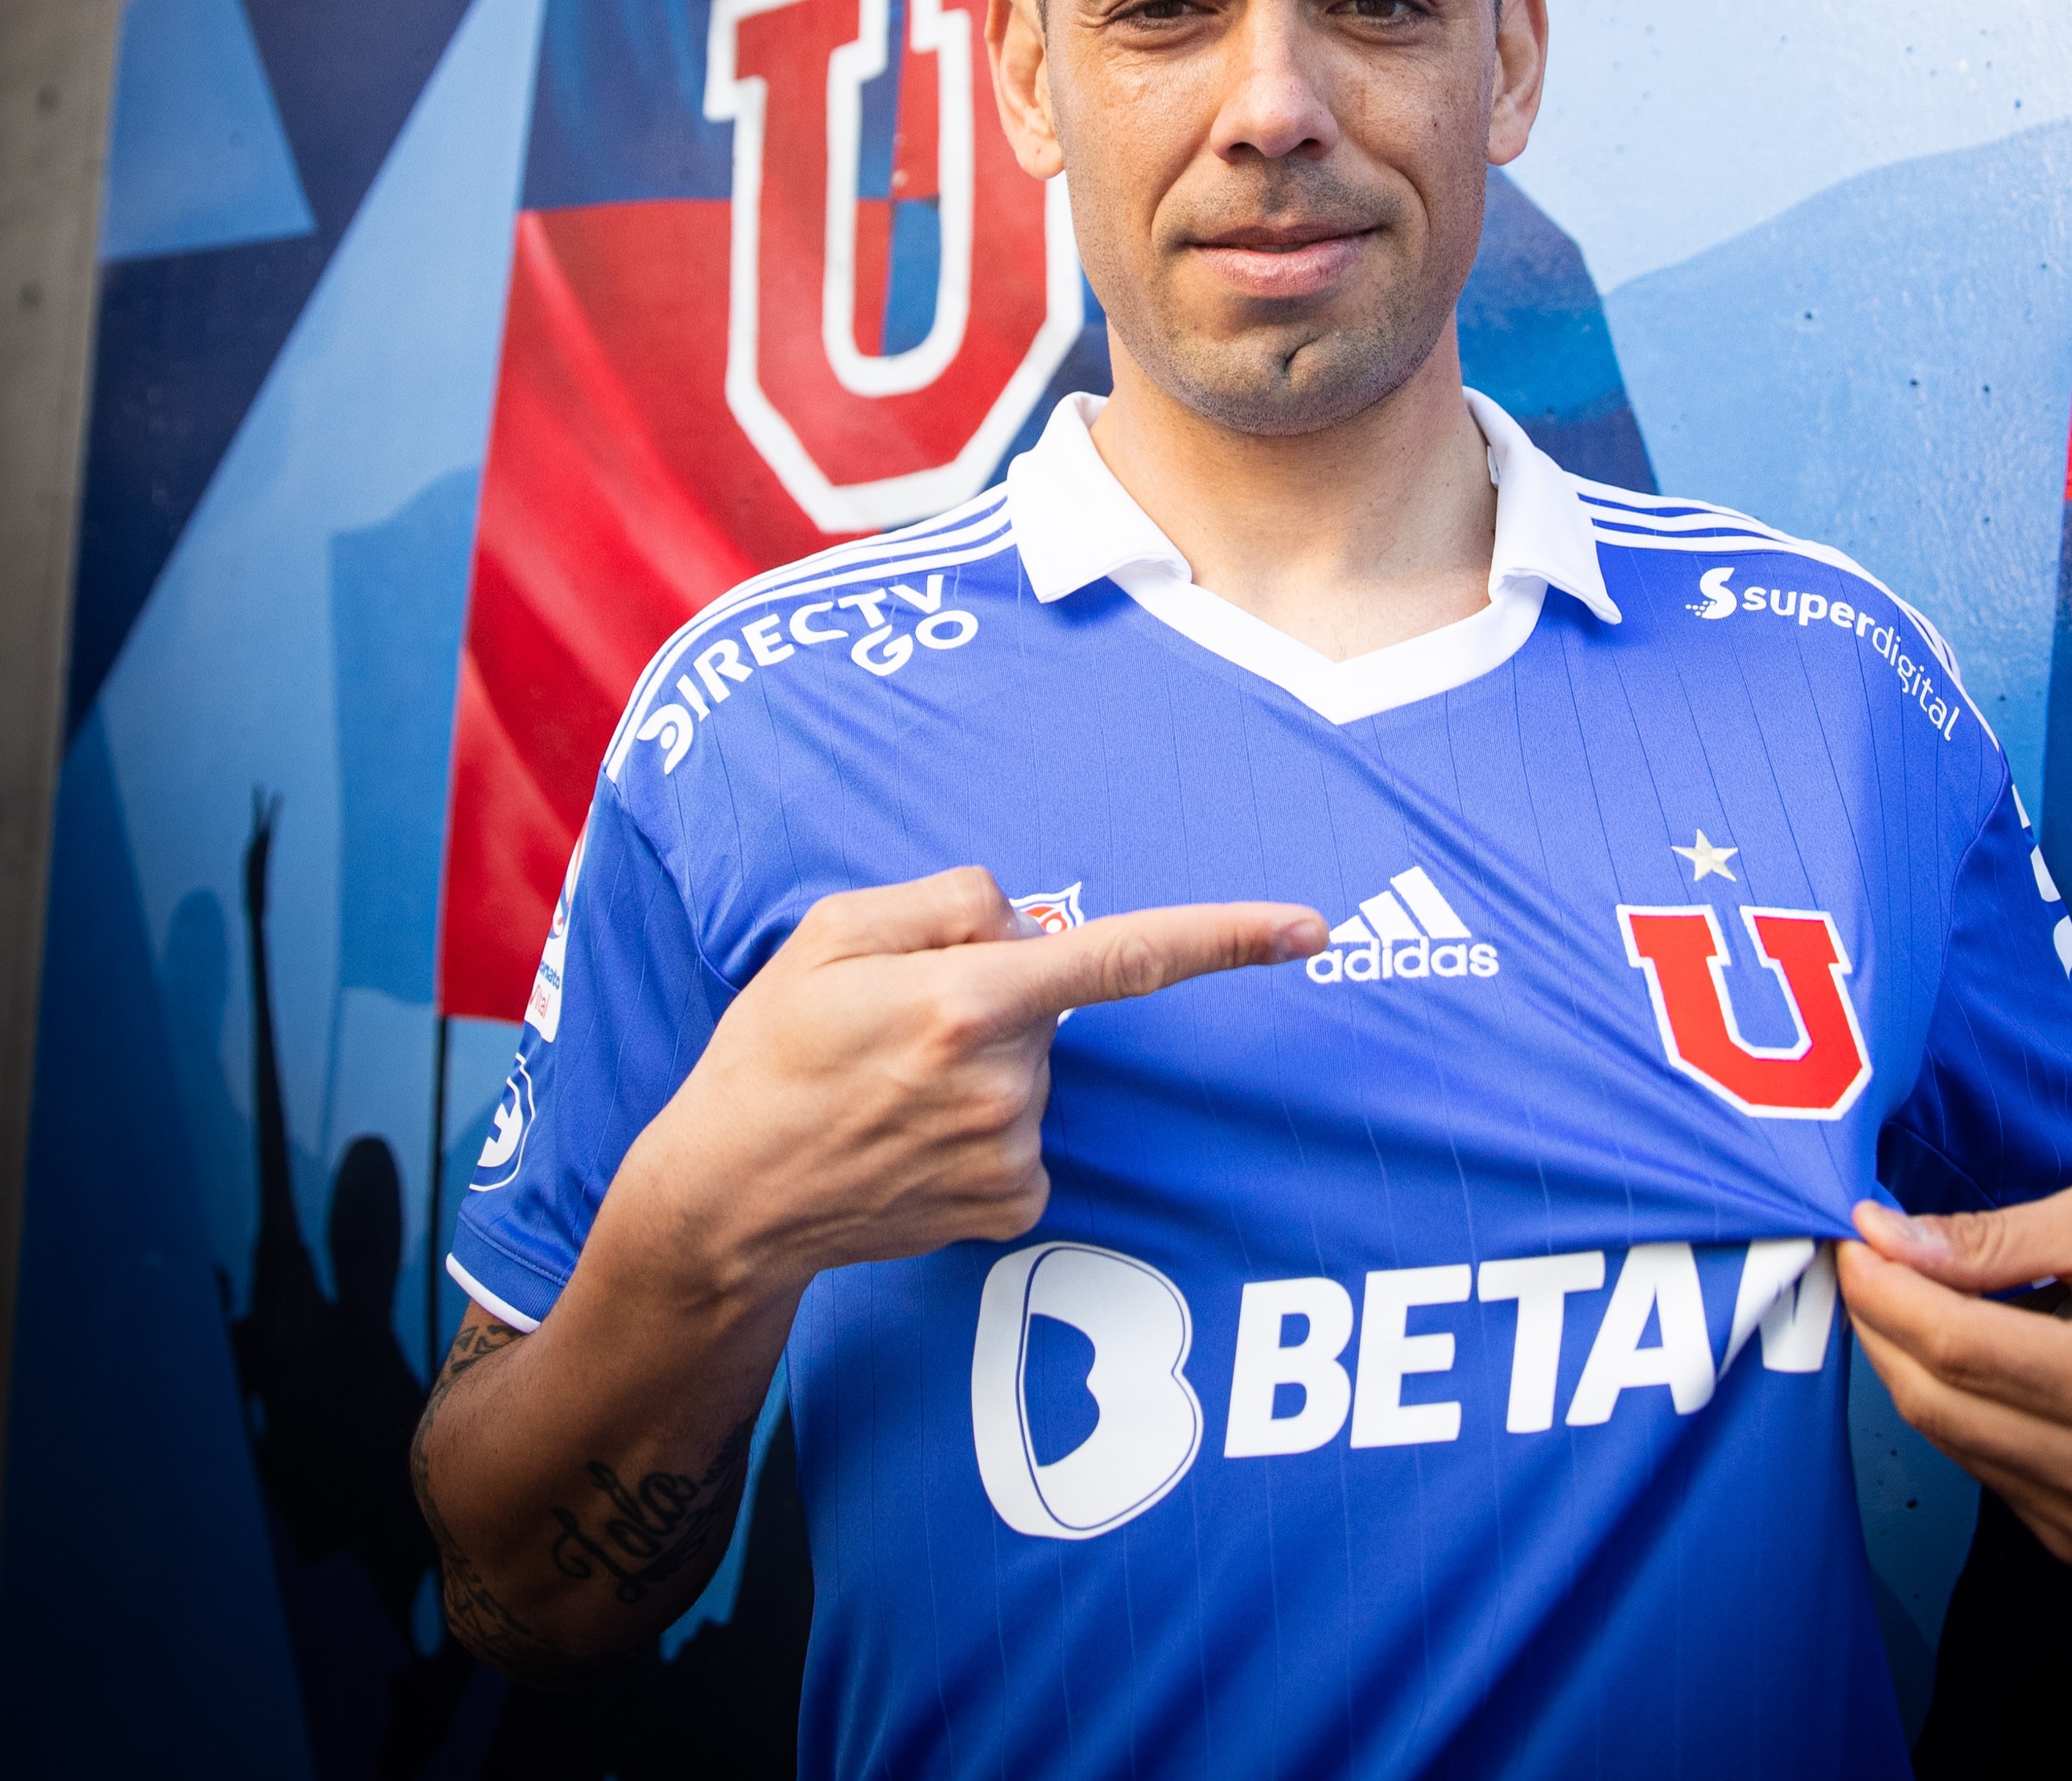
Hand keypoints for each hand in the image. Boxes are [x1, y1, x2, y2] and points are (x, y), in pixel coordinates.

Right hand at [626, 867, 1325, 1306]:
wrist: (725, 1200)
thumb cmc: (771, 1051)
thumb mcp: (834, 930)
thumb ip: (948, 901)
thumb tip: (1029, 923)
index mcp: (968, 999)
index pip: (1124, 955)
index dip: (1228, 936)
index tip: (1311, 927)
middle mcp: (1005, 1081)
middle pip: (1047, 997)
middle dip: (991, 993)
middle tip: (889, 1026)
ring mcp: (1013, 1153)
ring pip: (1033, 1066)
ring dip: (979, 1061)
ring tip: (884, 1088)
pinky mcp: (1011, 1205)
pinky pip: (1025, 1131)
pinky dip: (980, 1122)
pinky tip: (908, 1138)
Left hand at [1836, 1175, 2071, 1564]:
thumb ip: (1994, 1236)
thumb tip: (1886, 1235)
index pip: (1958, 1347)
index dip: (1886, 1287)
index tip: (1853, 1233)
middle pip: (1935, 1402)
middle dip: (1880, 1322)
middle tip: (1866, 1257)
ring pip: (1946, 1440)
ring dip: (1909, 1362)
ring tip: (1913, 1295)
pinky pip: (1979, 1469)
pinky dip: (1956, 1408)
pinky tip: (1972, 1360)